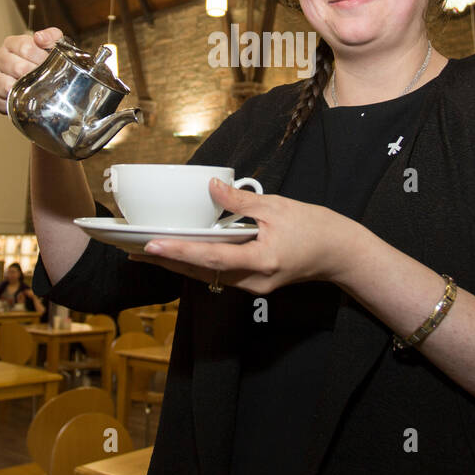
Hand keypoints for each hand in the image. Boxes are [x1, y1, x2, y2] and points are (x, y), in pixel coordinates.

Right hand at [0, 27, 64, 113]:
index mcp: (11, 43)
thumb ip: (51, 37)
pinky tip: (24, 99)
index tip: (51, 64)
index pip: (26, 48)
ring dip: (25, 90)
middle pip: (18, 68)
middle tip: (46, 79)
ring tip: (36, 90)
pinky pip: (3, 102)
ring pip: (8, 86)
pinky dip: (16, 103)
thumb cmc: (40, 61)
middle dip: (36, 75)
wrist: (32, 80)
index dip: (42, 58)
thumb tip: (40, 37)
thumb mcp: (50, 45)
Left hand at [128, 178, 365, 294]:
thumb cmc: (314, 228)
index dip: (179, 251)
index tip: (151, 245)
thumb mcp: (277, 206)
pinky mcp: (254, 284)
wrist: (339, 253)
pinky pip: (219, 275)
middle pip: (201, 272)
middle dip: (167, 261)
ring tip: (149, 253)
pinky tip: (181, 254)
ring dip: (179, 264)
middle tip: (134, 251)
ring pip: (208, 276)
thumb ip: (240, 200)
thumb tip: (211, 187)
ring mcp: (253, 287)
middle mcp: (253, 281)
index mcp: (260, 261)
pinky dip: (198, 264)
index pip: (211, 257)